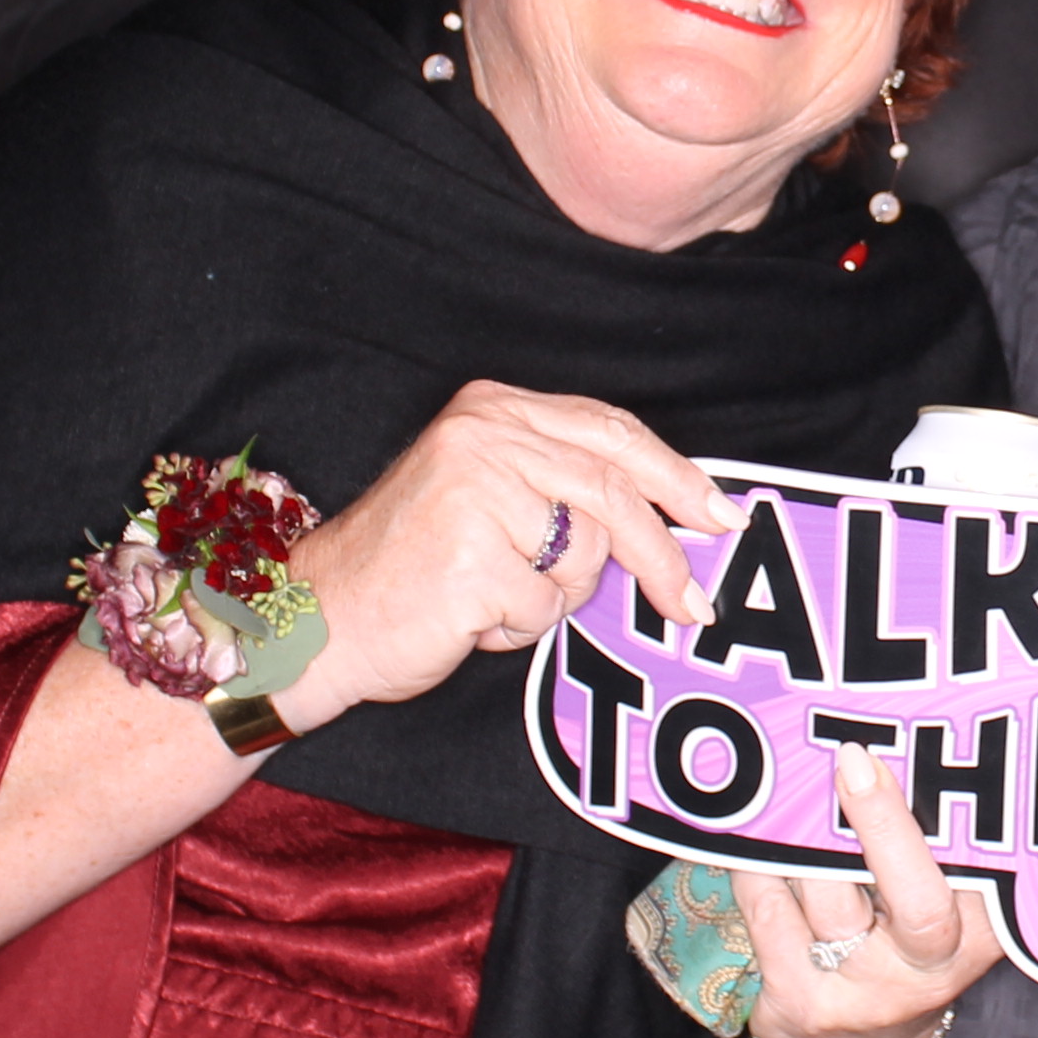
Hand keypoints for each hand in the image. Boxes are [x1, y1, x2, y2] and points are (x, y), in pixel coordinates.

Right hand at [263, 382, 734, 731]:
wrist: (315, 618)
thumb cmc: (410, 567)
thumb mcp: (486, 494)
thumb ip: (560, 484)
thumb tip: (672, 512)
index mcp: (492, 409)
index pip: (612, 431)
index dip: (676, 475)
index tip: (721, 515)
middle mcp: (484, 436)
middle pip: (615, 492)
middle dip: (665, 556)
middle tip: (696, 604)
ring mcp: (475, 494)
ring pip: (585, 556)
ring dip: (552, 597)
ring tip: (495, 598)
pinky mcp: (470, 559)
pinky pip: (544, 608)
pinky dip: (517, 629)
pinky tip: (469, 619)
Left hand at [740, 746, 1001, 1037]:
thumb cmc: (902, 946)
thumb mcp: (944, 903)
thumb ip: (939, 839)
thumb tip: (896, 739)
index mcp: (984, 934)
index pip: (990, 873)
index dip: (973, 821)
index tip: (948, 755)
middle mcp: (933, 972)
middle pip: (921, 903)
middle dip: (886, 826)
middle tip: (854, 759)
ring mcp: (866, 994)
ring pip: (828, 895)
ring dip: (801, 833)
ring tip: (788, 783)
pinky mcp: (803, 1004)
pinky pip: (771, 913)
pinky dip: (757, 868)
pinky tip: (750, 842)